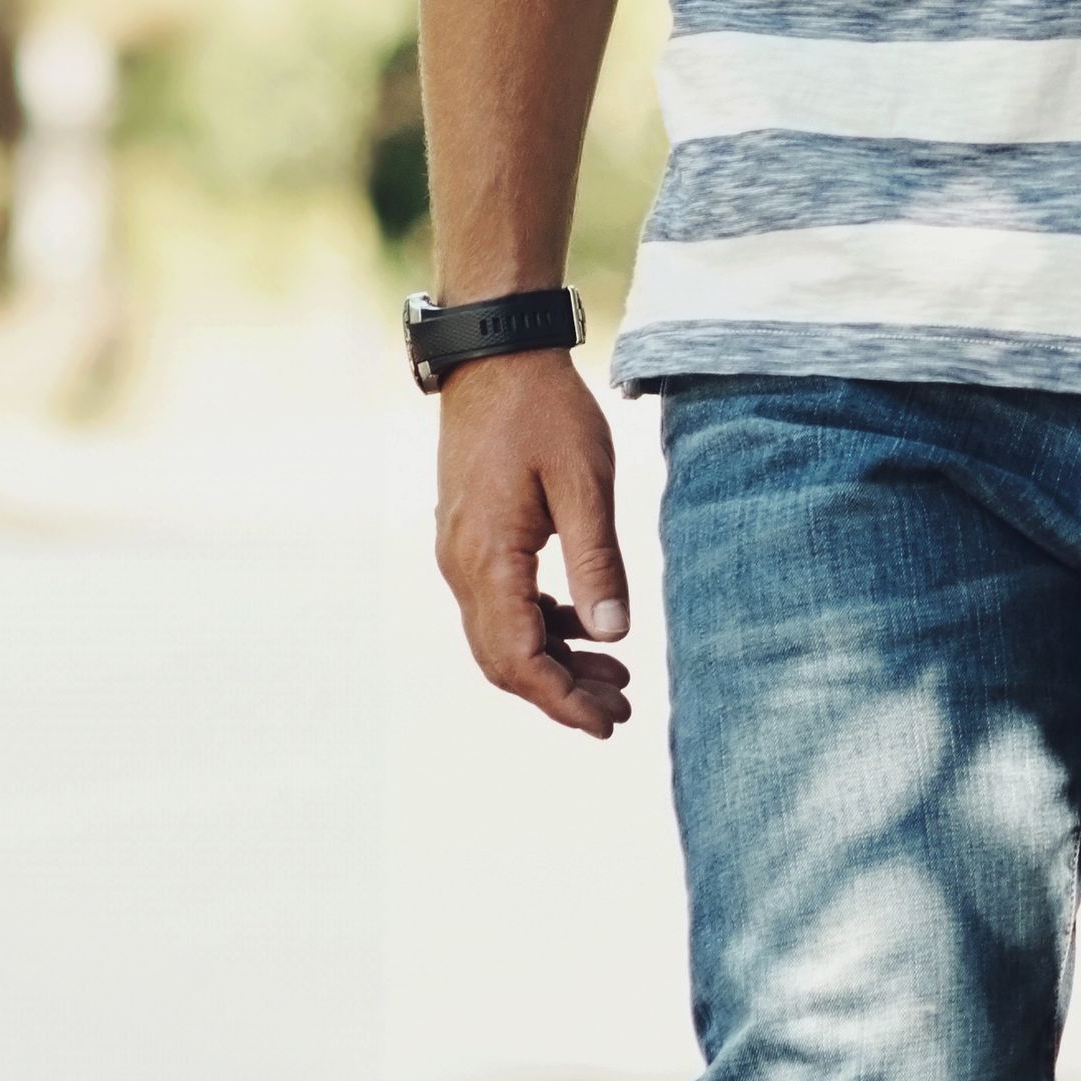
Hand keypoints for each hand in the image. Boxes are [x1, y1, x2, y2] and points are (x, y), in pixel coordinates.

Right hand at [433, 345, 633, 737]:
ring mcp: (460, 553)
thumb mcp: (584, 482)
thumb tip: (612, 635)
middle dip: (561, 693)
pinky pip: (498, 603)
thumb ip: (597, 560)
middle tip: (620, 710)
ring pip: (500, 635)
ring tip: (614, 675)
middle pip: (504, 661)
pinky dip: (539, 626)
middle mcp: (461, 566)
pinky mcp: (470, 538)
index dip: (562, 702)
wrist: (495, 356)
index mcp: (487, 559)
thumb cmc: (543, 411)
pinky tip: (582, 625)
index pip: (519, 660)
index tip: (607, 724)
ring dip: (553, 663)